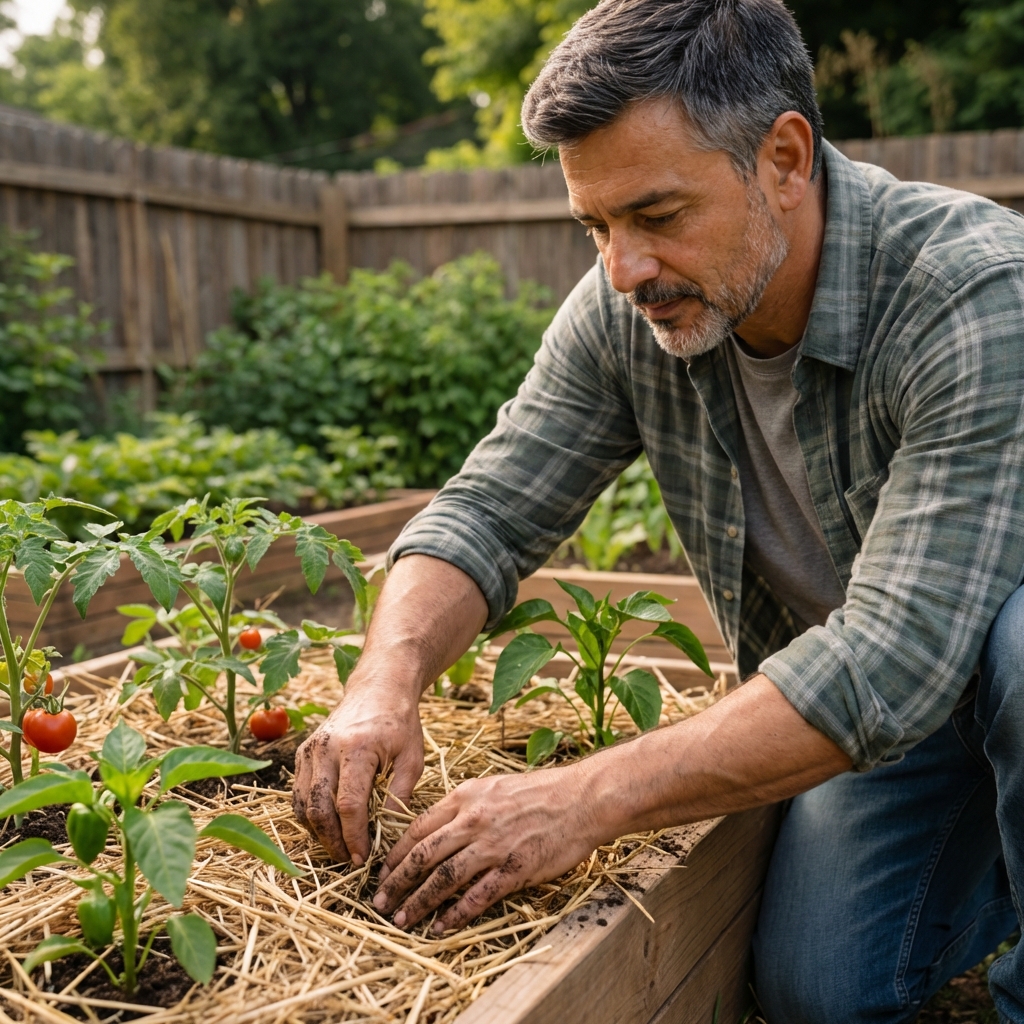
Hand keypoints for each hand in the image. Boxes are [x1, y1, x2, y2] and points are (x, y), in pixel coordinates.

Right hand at [292, 676, 423, 865]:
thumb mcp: (412, 758)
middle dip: (333, 841)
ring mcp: (310, 750)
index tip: (364, 857)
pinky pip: (298, 793)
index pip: (348, 805)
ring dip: (319, 832)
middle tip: (351, 859)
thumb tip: (388, 835)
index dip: (354, 836)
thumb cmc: (400, 722)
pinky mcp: (303, 752)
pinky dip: (310, 815)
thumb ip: (400, 796)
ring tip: (341, 847)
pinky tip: (329, 826)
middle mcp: (326, 748)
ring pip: (302, 805)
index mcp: (356, 748)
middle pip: (319, 809)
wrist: (378, 687)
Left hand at [372, 765, 600, 933]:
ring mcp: (493, 845)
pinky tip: (441, 926)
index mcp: (465, 797)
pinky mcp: (514, 868)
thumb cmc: (540, 792)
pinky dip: (456, 914)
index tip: (381, 871)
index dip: (395, 853)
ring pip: (443, 877)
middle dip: (396, 881)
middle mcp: (473, 820)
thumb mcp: (493, 786)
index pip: (418, 828)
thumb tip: (439, 827)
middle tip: (378, 901)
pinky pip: (478, 895)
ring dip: (418, 902)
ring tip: (401, 919)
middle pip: (423, 855)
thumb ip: (465, 806)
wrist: (582, 797)